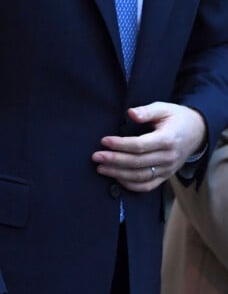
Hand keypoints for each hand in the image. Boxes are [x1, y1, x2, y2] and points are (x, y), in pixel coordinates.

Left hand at [91, 101, 205, 190]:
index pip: (140, 146)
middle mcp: (168, 158)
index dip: (120, 144)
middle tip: (96, 156)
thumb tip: (130, 113)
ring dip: (119, 174)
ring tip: (101, 168)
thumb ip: (147, 111)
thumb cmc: (176, 117)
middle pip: (137, 163)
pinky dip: (131, 185)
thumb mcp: (164, 108)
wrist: (197, 132)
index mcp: (167, 139)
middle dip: (114, 160)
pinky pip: (148, 185)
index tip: (104, 141)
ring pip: (141, 177)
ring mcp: (168, 169)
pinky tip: (116, 179)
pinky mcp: (166, 176)